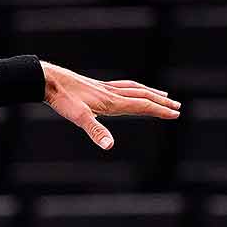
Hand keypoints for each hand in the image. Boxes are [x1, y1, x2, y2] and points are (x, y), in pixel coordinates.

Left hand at [41, 61, 181, 149]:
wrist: (49, 80)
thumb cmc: (63, 99)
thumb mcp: (79, 118)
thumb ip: (96, 131)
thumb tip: (110, 146)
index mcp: (112, 101)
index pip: (142, 105)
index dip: (160, 110)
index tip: (176, 114)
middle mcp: (112, 93)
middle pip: (143, 95)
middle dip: (161, 102)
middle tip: (177, 107)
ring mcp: (104, 88)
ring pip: (134, 89)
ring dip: (150, 93)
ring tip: (161, 96)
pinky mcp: (96, 86)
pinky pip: (122, 86)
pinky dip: (133, 88)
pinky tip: (129, 91)